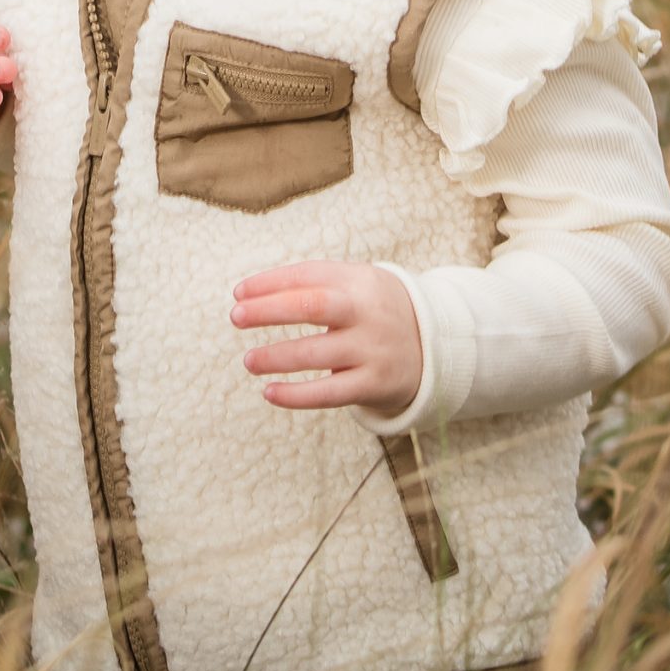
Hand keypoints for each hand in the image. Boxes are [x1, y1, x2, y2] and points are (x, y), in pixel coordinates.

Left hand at [230, 262, 422, 415]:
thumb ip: (311, 283)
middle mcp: (366, 312)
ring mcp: (371, 349)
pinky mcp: (374, 384)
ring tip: (249, 360)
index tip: (238, 294)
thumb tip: (249, 294)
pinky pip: (328, 392)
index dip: (269, 283)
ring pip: (314, 353)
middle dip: (268, 310)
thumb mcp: (355, 285)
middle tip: (236, 317)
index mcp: (360, 280)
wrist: (433, 348)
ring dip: (275, 357)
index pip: (307, 275)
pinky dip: (294, 395)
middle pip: (312, 305)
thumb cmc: (373, 312)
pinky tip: (269, 392)